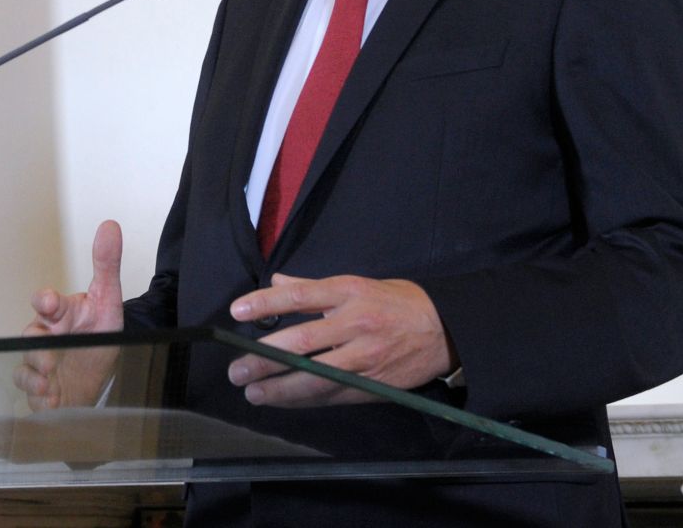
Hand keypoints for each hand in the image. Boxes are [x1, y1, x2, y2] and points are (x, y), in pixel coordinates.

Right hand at [13, 220, 124, 410]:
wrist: (102, 376)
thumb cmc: (97, 334)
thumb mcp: (108, 302)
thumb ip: (107, 265)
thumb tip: (110, 226)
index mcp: (62, 314)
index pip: (46, 302)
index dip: (46, 301)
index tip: (50, 302)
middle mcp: (48, 338)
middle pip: (31, 337)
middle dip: (36, 345)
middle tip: (47, 352)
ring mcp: (42, 365)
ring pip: (26, 367)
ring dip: (33, 374)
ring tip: (47, 381)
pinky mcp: (43, 391)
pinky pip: (32, 396)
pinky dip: (38, 399)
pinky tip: (50, 400)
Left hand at [226, 273, 455, 407]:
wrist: (444, 330)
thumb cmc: (396, 303)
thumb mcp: (357, 284)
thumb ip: (313, 288)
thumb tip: (277, 283)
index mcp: (348, 292)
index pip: (300, 297)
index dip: (266, 303)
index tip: (237, 312)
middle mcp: (355, 324)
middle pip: (302, 342)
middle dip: (265, 358)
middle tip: (237, 369)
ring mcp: (365, 358)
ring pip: (316, 376)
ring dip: (280, 387)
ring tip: (253, 392)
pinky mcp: (373, 384)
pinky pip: (333, 395)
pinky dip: (304, 399)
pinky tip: (282, 400)